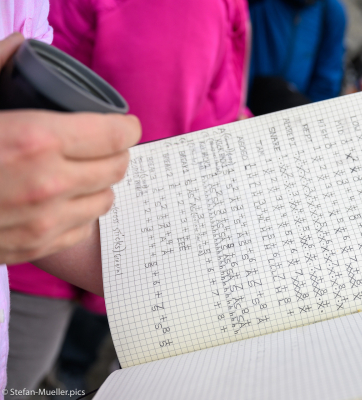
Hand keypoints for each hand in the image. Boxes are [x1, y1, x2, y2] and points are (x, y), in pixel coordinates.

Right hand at [0, 34, 140, 264]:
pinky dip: (80, 212)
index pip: (116, 134)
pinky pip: (82, 228)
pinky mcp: (36, 247)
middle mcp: (49, 184)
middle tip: (105, 146)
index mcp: (37, 140)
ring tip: (84, 172)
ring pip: (105, 199)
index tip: (123, 124)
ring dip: (100, 183)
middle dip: (117, 152)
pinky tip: (65, 200)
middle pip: (118, 167)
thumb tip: (21, 43)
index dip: (126, 126)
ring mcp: (44, 222)